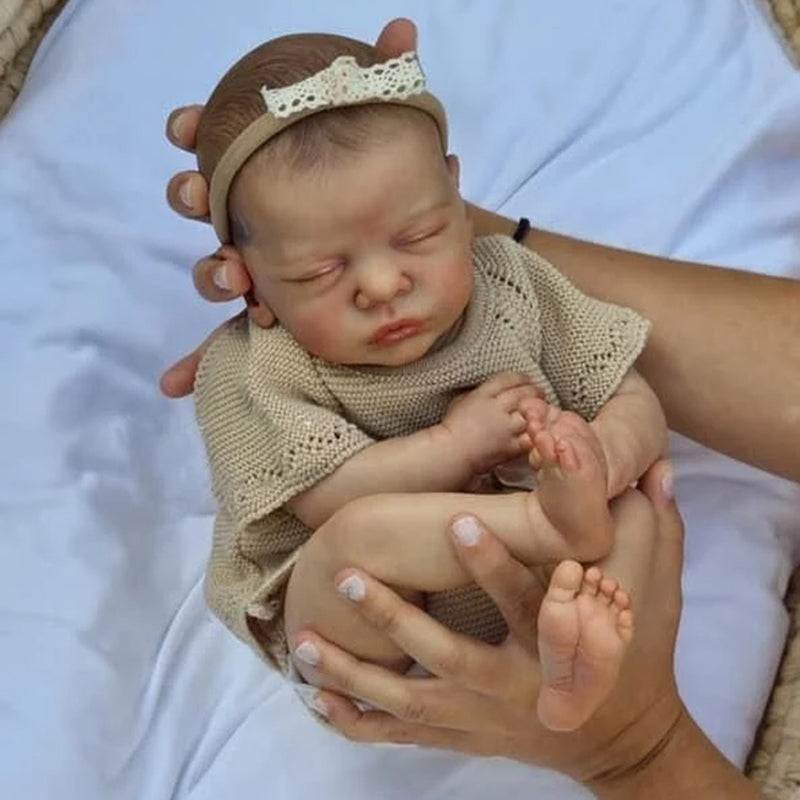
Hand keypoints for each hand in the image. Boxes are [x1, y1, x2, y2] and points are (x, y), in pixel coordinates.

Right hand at [159, 18, 418, 397]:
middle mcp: (262, 221)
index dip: (201, 132)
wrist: (413, 257)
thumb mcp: (397, 141)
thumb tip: (404, 30)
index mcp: (277, 176)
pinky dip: (205, 356)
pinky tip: (196, 368)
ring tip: (234, 275)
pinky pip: (240, 334)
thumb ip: (389, 90)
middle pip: (210, 207)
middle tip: (198, 196)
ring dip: (215, 272)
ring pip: (222, 271)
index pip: (226, 147)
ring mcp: (268, 268)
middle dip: (196, 198)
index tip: (187, 124)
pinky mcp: (281, 312)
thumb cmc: (393, 198)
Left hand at [290, 462, 686, 788]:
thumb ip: (653, 532)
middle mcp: (511, 687)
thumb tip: (657, 470)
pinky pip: (402, 736)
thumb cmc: (637, 661)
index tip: (458, 519)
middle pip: (445, 655)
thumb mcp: (656, 596)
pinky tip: (317, 701)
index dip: (492, 562)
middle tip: (346, 576)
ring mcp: (481, 719)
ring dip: (355, 674)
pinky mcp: (463, 737)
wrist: (624, 743)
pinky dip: (358, 722)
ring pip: (408, 702)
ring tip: (306, 644)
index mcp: (555, 646)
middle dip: (393, 618)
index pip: (522, 601)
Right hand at [440, 373, 541, 474]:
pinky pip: (529, 437)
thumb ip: (476, 395)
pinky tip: (537, 430)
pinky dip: (535, 432)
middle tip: (540, 392)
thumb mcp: (460, 402)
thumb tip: (487, 392)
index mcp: (483, 395)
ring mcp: (506, 427)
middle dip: (534, 391)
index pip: (507, 380)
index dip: (520, 378)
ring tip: (543, 410)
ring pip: (530, 414)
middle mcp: (497, 408)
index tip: (527, 379)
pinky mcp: (510, 446)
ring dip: (538, 410)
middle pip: (523, 394)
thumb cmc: (451, 429)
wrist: (451, 453)